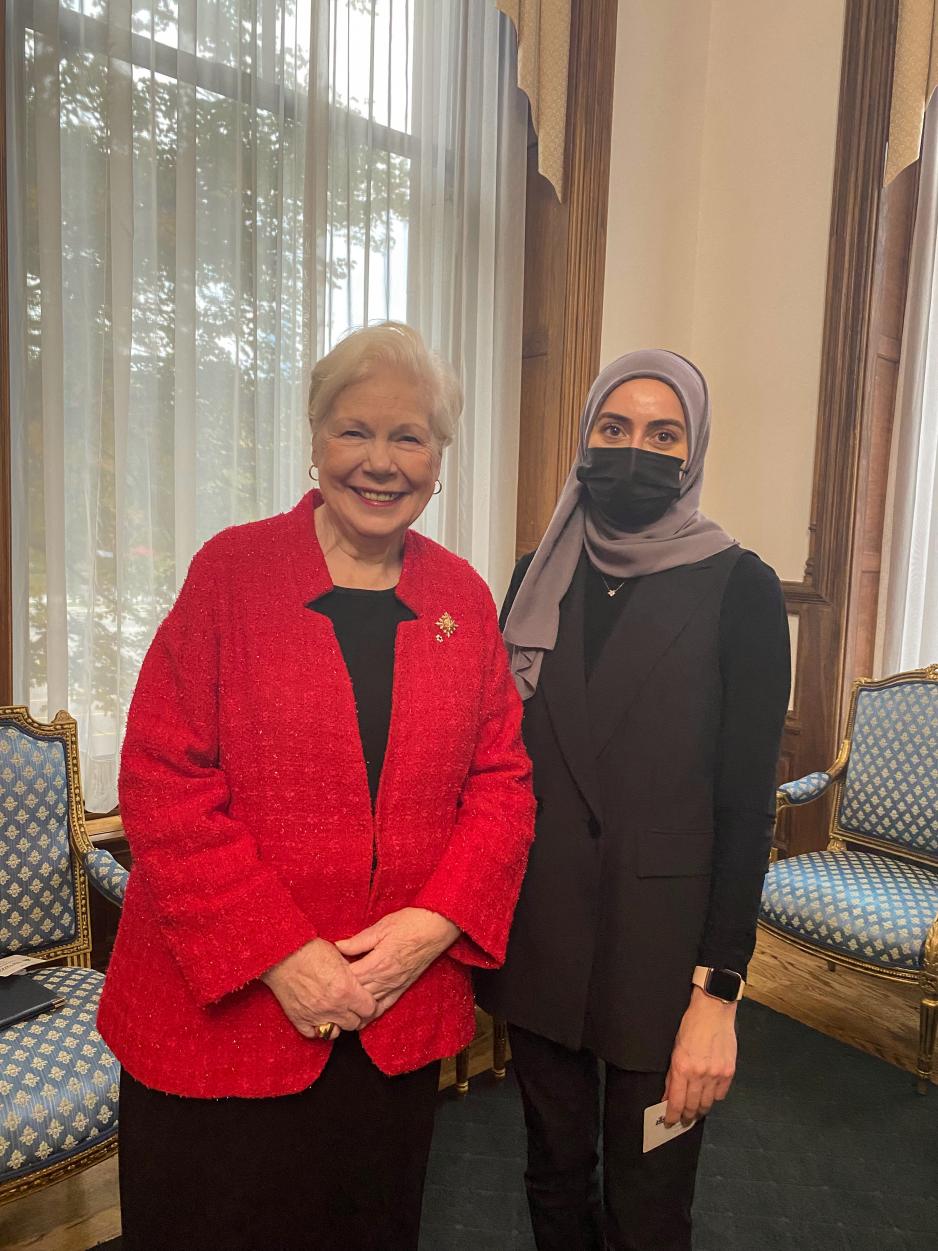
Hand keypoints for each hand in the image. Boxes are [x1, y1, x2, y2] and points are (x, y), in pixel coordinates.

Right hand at [261, 938, 378, 1039]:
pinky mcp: (299, 1019)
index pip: (370, 1009)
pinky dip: (318, 1027)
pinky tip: (319, 1016)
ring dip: (338, 1023)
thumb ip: (353, 975)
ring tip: (335, 1011)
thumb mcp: (340, 956)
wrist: (283, 953)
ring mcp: (316, 1015)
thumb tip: (362, 983)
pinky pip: (314, 1034)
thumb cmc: (311, 950)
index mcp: (347, 990)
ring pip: (337, 1032)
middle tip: (350, 1005)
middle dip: (355, 1014)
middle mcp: (334, 1006)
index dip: (369, 1004)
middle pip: (355, 1023)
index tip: (364, 999)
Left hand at [335, 908, 459, 1017]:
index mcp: (378, 963)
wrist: (436, 929)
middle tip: (327, 991)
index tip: (324, 973)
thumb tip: (337, 947)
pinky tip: (360, 1016)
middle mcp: (385, 979)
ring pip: (368, 1005)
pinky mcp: (402, 988)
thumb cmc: (410, 923)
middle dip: (340, 994)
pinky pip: (384, 1007)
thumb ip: (358, 941)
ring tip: (338, 1005)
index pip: (350, 978)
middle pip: (356, 994)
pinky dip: (371, 1013)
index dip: (335, 977)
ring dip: (353, 1006)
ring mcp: (394, 986)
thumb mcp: (381, 927)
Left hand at [663, 986, 737, 1126]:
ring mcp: (716, 1074)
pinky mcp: (729, 1072)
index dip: (673, 1115)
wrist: (713, 1011)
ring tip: (696, 1112)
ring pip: (707, 1103)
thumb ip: (672, 1075)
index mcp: (682, 1067)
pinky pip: (721, 1094)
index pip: (677, 1102)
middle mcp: (699, 1074)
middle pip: (693, 1106)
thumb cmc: (691, 1026)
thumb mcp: (675, 1049)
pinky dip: (714, 1098)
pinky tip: (709, 1096)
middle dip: (687, 1116)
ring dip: (700, 1110)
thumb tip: (668, 1095)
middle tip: (684, 1120)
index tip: (671, 1122)